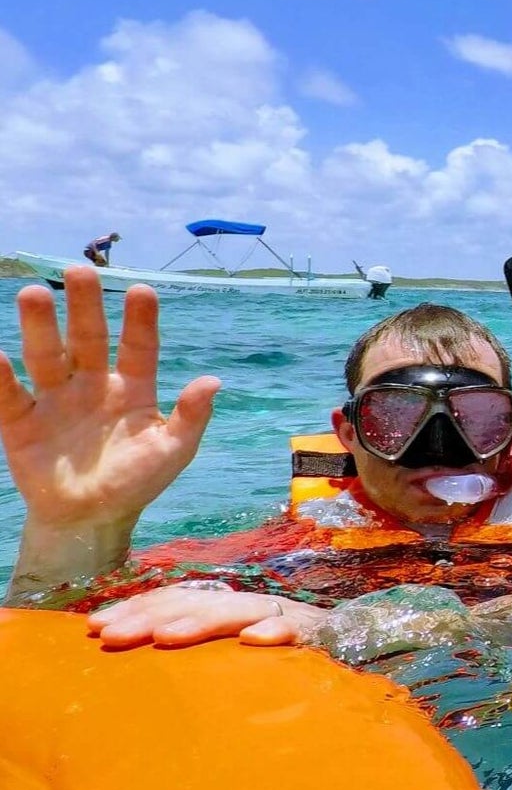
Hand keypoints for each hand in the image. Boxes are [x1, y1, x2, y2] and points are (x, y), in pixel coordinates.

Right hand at [0, 267, 219, 530]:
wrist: (91, 519)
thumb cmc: (137, 482)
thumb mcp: (172, 451)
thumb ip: (191, 417)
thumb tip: (213, 382)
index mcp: (132, 388)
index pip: (138, 346)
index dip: (140, 320)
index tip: (142, 291)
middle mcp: (92, 384)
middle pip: (87, 338)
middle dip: (84, 305)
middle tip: (80, 269)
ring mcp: (55, 399)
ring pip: (47, 355)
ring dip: (41, 326)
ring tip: (34, 293)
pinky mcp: (21, 421)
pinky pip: (8, 393)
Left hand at [88, 584, 322, 648]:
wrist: (359, 647)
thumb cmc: (285, 666)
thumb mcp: (233, 660)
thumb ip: (201, 656)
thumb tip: (140, 665)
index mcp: (227, 611)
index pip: (177, 600)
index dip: (137, 609)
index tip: (93, 628)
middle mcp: (250, 607)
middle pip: (196, 603)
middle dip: (150, 617)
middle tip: (109, 635)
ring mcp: (284, 617)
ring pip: (238, 611)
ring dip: (201, 623)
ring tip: (164, 638)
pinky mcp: (318, 634)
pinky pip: (297, 630)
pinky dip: (276, 631)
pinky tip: (254, 641)